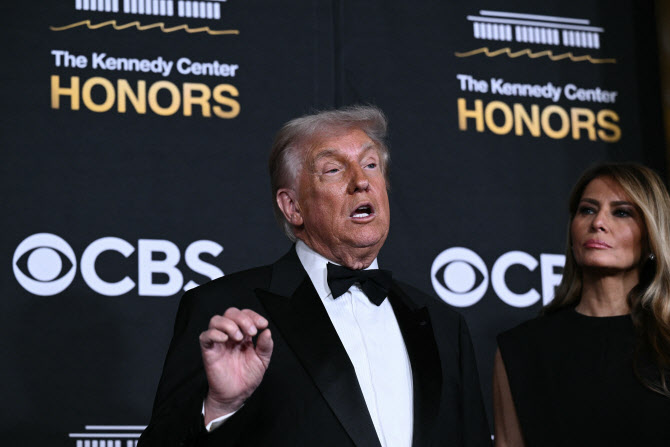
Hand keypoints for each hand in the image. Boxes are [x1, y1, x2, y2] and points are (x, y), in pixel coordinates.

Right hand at [199, 307, 272, 423]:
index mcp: (244, 334)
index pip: (245, 315)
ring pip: (216, 320)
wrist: (236, 395)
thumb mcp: (262, 361)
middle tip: (251, 332)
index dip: (253, 316)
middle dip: (242, 318)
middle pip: (230, 313)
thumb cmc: (248, 377)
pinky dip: (214, 333)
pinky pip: (205, 336)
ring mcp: (219, 342)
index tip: (263, 324)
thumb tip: (267, 331)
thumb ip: (265, 346)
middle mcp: (230, 335)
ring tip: (239, 337)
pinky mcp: (209, 351)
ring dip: (229, 324)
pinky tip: (225, 339)